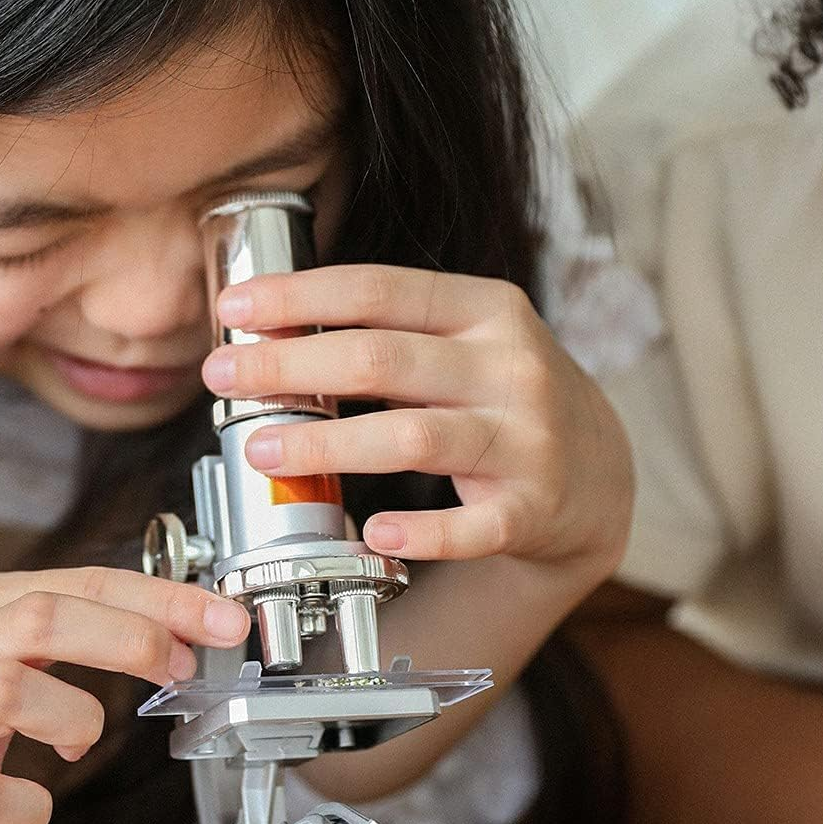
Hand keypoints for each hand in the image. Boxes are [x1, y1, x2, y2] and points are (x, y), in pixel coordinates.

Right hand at [0, 567, 249, 823]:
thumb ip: (76, 626)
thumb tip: (171, 631)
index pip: (87, 580)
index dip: (164, 597)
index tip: (223, 619)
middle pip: (49, 615)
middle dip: (128, 635)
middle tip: (179, 665)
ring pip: (15, 687)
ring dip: (74, 716)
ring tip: (76, 740)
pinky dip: (29, 802)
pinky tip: (31, 801)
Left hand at [201, 264, 631, 574]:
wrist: (601, 473)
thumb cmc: (499, 394)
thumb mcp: (458, 340)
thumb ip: (382, 330)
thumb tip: (265, 329)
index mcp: (484, 308)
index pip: (377, 289)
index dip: (298, 296)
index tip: (233, 306)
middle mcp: (510, 365)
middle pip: (380, 358)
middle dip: (288, 365)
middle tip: (220, 377)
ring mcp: (527, 437)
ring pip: (412, 436)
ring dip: (325, 444)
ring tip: (260, 450)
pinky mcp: (535, 507)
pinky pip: (472, 527)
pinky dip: (421, 534)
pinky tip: (372, 534)